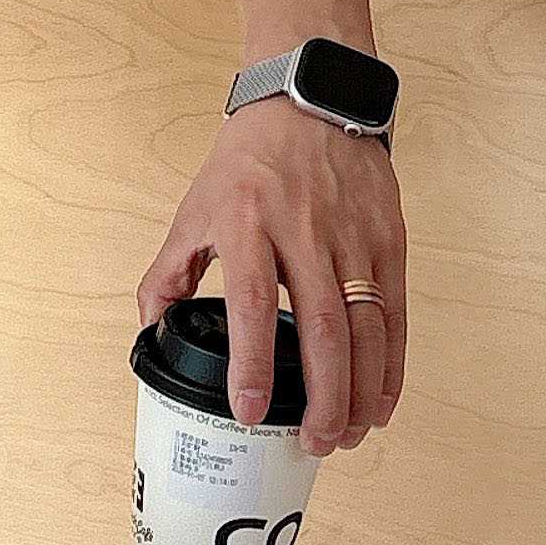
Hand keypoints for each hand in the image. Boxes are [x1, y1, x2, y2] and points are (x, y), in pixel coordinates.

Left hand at [135, 99, 406, 454]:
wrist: (310, 101)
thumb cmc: (249, 162)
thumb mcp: (195, 210)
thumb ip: (168, 273)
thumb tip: (149, 329)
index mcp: (248, 224)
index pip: (253, 304)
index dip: (253, 363)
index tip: (250, 411)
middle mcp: (306, 231)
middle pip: (323, 329)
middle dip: (321, 397)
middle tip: (311, 443)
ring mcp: (354, 236)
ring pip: (368, 328)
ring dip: (360, 392)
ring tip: (344, 435)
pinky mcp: (389, 239)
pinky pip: (396, 313)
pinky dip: (392, 365)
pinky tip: (379, 401)